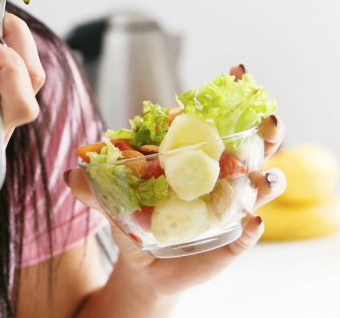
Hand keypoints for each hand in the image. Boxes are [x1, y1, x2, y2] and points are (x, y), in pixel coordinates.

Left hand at [64, 64, 286, 298]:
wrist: (144, 269)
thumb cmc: (135, 223)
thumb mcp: (115, 202)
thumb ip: (96, 187)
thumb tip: (70, 174)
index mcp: (198, 156)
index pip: (219, 118)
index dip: (232, 93)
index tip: (238, 70)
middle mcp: (223, 177)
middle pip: (255, 147)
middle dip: (267, 130)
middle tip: (268, 120)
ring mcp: (232, 209)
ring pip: (261, 188)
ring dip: (269, 180)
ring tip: (266, 177)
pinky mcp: (233, 242)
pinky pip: (248, 234)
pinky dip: (252, 228)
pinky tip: (252, 222)